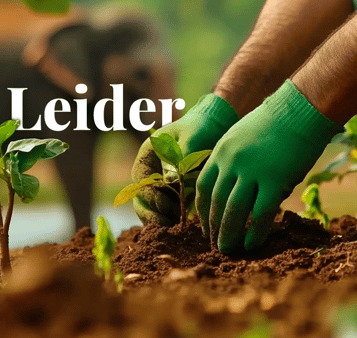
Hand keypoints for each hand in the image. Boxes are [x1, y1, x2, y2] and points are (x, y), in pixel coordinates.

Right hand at [131, 94, 238, 225]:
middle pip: (141, 200)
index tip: (166, 206)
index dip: (150, 196)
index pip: (140, 181)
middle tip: (170, 225)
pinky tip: (191, 226)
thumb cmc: (201, 127)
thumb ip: (181, 157)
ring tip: (180, 229)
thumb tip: (169, 182)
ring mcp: (162, 186)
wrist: (216, 127)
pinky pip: (170, 213)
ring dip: (163, 221)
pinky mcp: (175, 195)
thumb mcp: (191, 137)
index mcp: (147, 156)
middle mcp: (150, 173)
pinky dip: (177, 220)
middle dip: (152, 215)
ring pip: (153, 210)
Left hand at [196, 80, 341, 252]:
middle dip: (213, 227)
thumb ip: (232, 161)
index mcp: (221, 152)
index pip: (204, 188)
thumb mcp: (241, 137)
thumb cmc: (274, 123)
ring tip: (228, 249)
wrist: (299, 109)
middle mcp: (231, 162)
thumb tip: (233, 189)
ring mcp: (252, 171)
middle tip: (216, 244)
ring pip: (234, 211)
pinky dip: (254, 232)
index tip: (206, 226)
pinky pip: (260, 214)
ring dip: (229, 234)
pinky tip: (252, 244)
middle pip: (216, 202)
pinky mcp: (275, 180)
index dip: (203, 211)